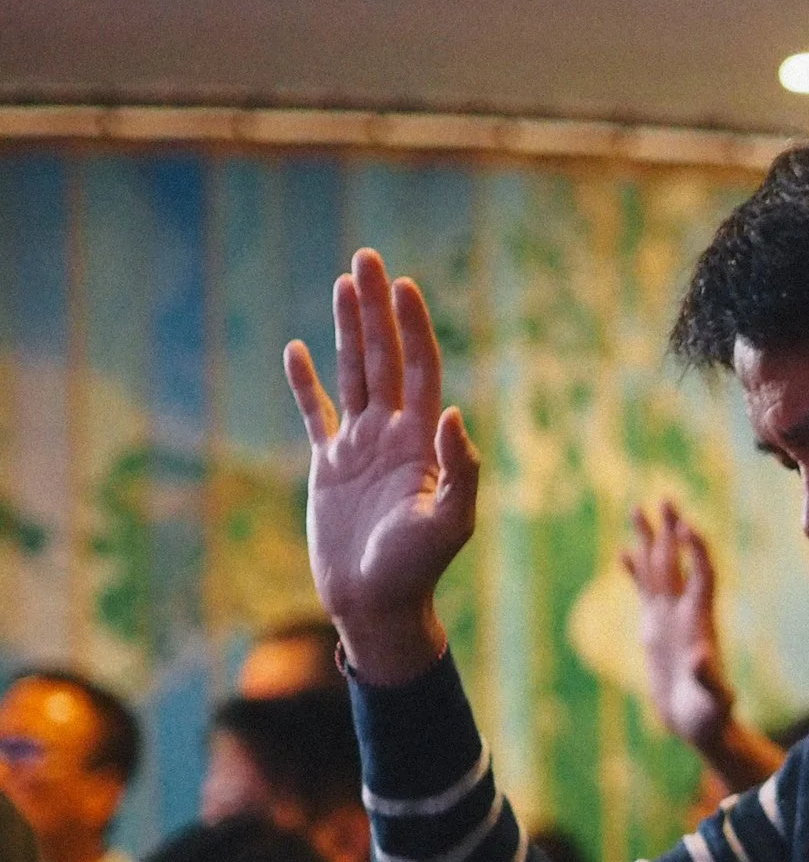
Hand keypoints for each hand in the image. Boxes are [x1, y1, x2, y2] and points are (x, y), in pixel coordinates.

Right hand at [282, 248, 477, 683]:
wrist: (376, 604)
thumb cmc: (417, 570)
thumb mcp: (448, 524)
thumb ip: (459, 471)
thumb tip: (455, 414)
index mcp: (424, 444)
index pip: (421, 371)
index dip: (413, 328)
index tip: (404, 286)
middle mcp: (394, 436)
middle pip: (385, 359)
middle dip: (377, 310)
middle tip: (368, 258)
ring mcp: (360, 448)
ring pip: (352, 375)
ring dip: (346, 330)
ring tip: (344, 282)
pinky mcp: (329, 467)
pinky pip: (315, 414)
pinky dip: (304, 383)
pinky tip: (296, 349)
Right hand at [623, 500, 736, 754]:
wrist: (701, 726)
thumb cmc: (710, 716)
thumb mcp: (712, 700)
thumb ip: (709, 679)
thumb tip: (700, 657)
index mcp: (700, 623)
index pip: (701, 577)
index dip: (696, 552)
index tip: (688, 526)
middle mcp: (685, 613)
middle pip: (678, 562)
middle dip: (671, 531)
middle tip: (665, 496)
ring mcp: (669, 618)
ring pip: (658, 570)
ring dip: (650, 540)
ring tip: (639, 508)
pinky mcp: (654, 629)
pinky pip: (644, 591)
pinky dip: (635, 571)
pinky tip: (624, 551)